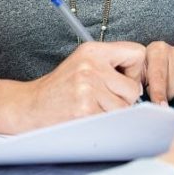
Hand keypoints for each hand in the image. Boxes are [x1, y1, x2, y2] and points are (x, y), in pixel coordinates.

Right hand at [13, 41, 144, 131]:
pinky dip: (104, 124)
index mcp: (93, 51)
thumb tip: (143, 80)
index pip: (137, 53)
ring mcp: (88, 88)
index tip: (122, 80)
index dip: (135, 71)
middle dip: (124, 98)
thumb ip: (111, 65)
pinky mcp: (85, 109)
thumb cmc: (61, 88)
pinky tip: (88, 117)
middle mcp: (91, 66)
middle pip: (133, 88)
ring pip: (124, 108)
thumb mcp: (83, 64)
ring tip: (94, 107)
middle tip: (104, 99)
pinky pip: (111, 121)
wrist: (31, 106)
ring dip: (113, 113)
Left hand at [143, 42, 173, 104]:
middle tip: (162, 92)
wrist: (166, 61)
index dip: (159, 95)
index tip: (161, 108)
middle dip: (167, 97)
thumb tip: (148, 106)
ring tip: (173, 89)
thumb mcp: (139, 74)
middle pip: (173, 89)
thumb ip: (140, 86)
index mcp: (157, 50)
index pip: (159, 77)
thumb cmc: (149, 71)